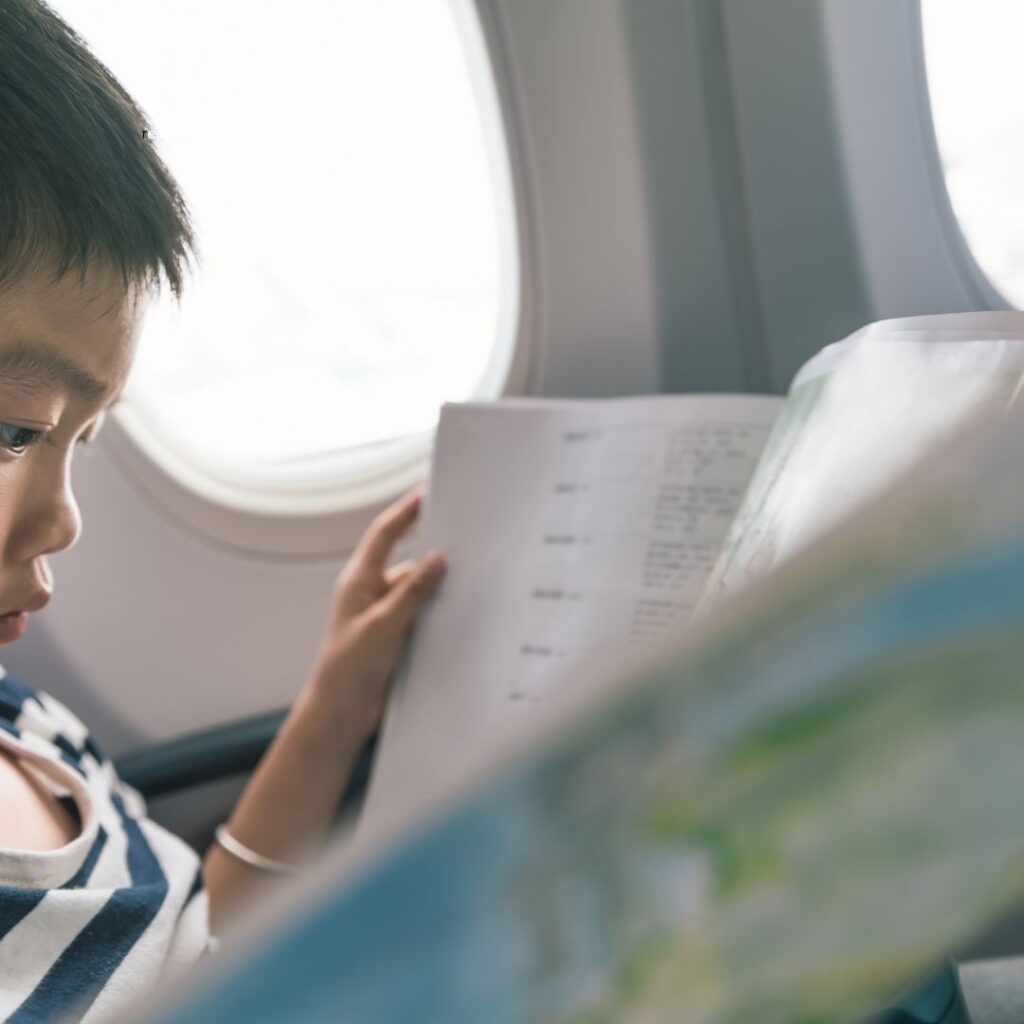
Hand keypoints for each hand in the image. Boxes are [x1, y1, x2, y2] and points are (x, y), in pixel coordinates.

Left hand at [304, 488, 446, 740]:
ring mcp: (390, 618)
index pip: (384, 535)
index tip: (427, 495)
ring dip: (443, 591)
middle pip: (411, 564)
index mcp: (360, 582)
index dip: (405, 513)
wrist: (341, 717)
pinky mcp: (402, 640)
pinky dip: (444, 615)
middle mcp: (375, 595)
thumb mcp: (382, 626)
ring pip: (424, 594)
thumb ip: (412, 592)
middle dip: (436, 556)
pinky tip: (467, 615)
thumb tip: (438, 559)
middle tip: (468, 542)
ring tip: (475, 581)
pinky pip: (428, 619)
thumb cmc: (347, 670)